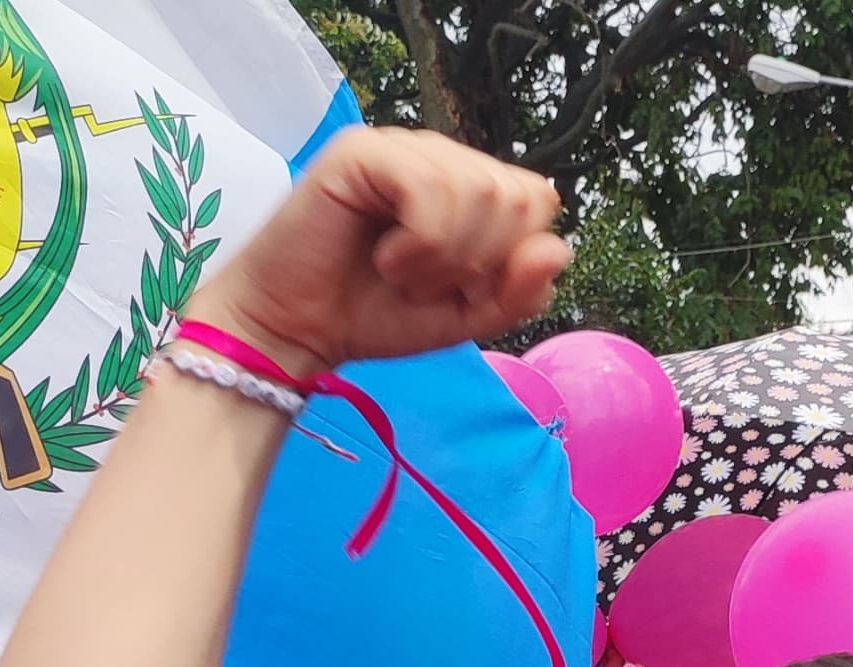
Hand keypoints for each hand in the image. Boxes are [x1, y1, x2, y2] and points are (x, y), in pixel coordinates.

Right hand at [181, 127, 567, 382]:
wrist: (295, 332)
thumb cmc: (373, 316)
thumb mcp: (467, 317)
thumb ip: (520, 291)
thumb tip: (557, 248)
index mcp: (466, 186)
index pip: (537, 199)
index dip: (512, 258)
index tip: (463, 288)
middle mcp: (438, 157)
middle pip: (516, 194)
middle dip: (481, 260)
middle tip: (426, 282)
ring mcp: (401, 149)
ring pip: (480, 190)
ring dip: (445, 257)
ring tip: (400, 273)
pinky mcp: (363, 152)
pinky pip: (431, 188)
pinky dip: (420, 243)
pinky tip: (386, 259)